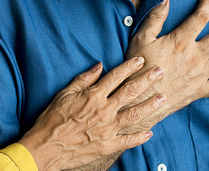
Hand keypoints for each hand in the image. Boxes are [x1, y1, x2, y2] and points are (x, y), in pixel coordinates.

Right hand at [17, 57, 166, 170]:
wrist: (46, 147)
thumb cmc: (52, 120)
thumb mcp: (64, 94)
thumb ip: (84, 79)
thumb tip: (99, 66)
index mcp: (93, 96)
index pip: (116, 76)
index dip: (130, 66)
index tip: (141, 60)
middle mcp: (104, 110)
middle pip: (130, 92)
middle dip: (147, 80)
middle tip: (160, 72)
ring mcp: (108, 129)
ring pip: (135, 114)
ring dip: (150, 105)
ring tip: (162, 98)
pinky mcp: (107, 145)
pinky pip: (128, 140)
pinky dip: (140, 137)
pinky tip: (150, 132)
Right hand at [125, 0, 208, 129]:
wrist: (139, 100)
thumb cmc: (138, 69)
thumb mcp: (141, 39)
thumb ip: (155, 19)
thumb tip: (166, 2)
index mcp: (180, 42)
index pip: (200, 18)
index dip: (206, 5)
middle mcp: (195, 57)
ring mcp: (199, 75)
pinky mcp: (198, 91)